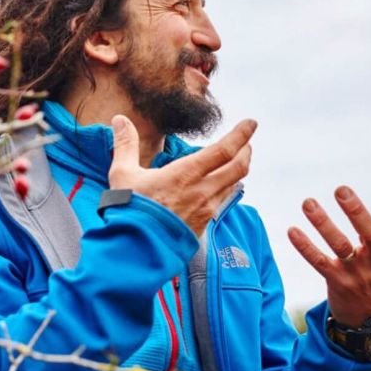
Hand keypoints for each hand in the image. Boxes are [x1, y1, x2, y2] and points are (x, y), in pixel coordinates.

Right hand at [108, 115, 256, 236]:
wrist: (135, 250)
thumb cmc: (130, 211)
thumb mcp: (123, 174)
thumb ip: (125, 145)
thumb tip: (120, 120)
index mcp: (185, 174)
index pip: (224, 150)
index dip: (241, 135)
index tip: (250, 123)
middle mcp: (202, 191)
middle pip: (238, 167)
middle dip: (246, 151)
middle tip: (247, 142)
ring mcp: (205, 210)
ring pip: (233, 185)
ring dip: (238, 170)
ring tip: (235, 162)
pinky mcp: (202, 225)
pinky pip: (222, 202)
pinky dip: (227, 188)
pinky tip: (220, 187)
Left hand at [287, 187, 370, 326]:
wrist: (367, 318)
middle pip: (370, 235)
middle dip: (356, 211)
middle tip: (341, 190)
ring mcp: (356, 273)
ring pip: (340, 246)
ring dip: (323, 224)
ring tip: (308, 203)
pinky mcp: (336, 282)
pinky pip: (319, 262)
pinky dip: (305, 246)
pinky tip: (292, 230)